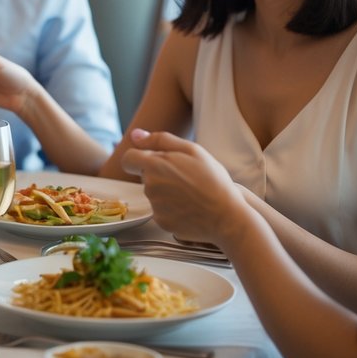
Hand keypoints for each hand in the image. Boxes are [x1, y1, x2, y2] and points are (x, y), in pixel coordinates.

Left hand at [121, 129, 249, 246]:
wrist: (228, 217)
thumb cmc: (213, 180)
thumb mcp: (192, 150)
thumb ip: (159, 140)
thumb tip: (135, 135)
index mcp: (154, 165)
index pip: (128, 159)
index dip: (138, 158)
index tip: (153, 161)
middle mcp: (149, 186)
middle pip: (145, 176)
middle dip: (159, 174)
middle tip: (186, 177)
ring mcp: (155, 206)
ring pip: (154, 193)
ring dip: (166, 191)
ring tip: (191, 193)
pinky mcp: (162, 222)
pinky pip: (161, 211)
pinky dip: (172, 209)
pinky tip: (190, 207)